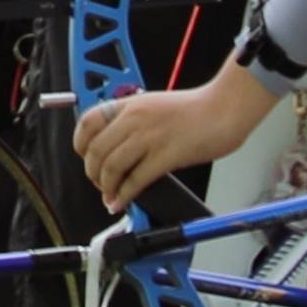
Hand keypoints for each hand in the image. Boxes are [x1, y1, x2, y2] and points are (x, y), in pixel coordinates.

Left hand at [74, 64, 281, 213]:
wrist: (226, 108)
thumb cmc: (197, 108)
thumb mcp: (154, 105)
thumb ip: (133, 122)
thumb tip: (119, 146)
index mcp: (129, 104)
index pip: (87, 122)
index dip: (80, 144)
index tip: (84, 158)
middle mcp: (134, 119)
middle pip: (95, 150)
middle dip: (92, 172)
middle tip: (99, 184)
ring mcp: (149, 137)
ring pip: (111, 166)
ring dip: (107, 187)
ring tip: (110, 196)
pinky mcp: (167, 155)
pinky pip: (136, 179)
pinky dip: (124, 195)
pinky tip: (122, 202)